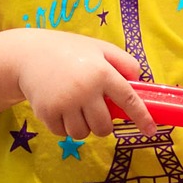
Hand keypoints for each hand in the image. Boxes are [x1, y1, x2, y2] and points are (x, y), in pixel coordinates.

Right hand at [16, 31, 157, 138]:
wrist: (30, 54)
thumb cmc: (71, 51)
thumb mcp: (101, 48)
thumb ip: (124, 63)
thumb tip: (138, 85)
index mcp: (102, 71)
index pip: (128, 99)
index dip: (141, 117)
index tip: (151, 131)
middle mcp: (85, 88)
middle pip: (104, 127)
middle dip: (103, 124)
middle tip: (94, 109)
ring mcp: (65, 102)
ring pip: (83, 133)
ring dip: (83, 126)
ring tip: (74, 106)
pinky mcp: (47, 112)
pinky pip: (63, 134)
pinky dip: (64, 126)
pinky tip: (60, 107)